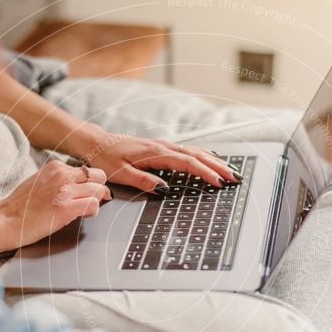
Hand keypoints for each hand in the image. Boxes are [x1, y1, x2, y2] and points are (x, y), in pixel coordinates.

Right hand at [0, 160, 109, 248]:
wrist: (5, 220)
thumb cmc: (21, 205)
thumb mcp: (41, 181)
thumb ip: (61, 179)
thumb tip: (81, 183)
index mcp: (56, 167)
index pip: (88, 170)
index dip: (91, 183)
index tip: (85, 193)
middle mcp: (62, 175)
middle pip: (99, 177)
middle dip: (98, 190)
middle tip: (89, 201)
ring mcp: (65, 191)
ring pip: (100, 190)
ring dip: (95, 202)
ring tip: (82, 210)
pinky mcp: (66, 208)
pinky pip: (94, 205)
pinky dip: (92, 212)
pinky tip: (80, 216)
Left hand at [83, 133, 241, 192]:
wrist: (97, 142)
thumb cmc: (106, 158)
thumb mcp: (120, 174)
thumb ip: (143, 181)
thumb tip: (164, 189)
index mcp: (155, 153)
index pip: (186, 163)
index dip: (204, 173)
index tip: (217, 183)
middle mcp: (163, 147)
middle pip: (197, 156)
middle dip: (218, 167)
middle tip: (234, 178)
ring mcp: (164, 146)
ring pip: (195, 152)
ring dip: (214, 161)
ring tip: (230, 171)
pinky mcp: (163, 148)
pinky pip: (188, 151)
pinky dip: (203, 155)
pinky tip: (212, 157)